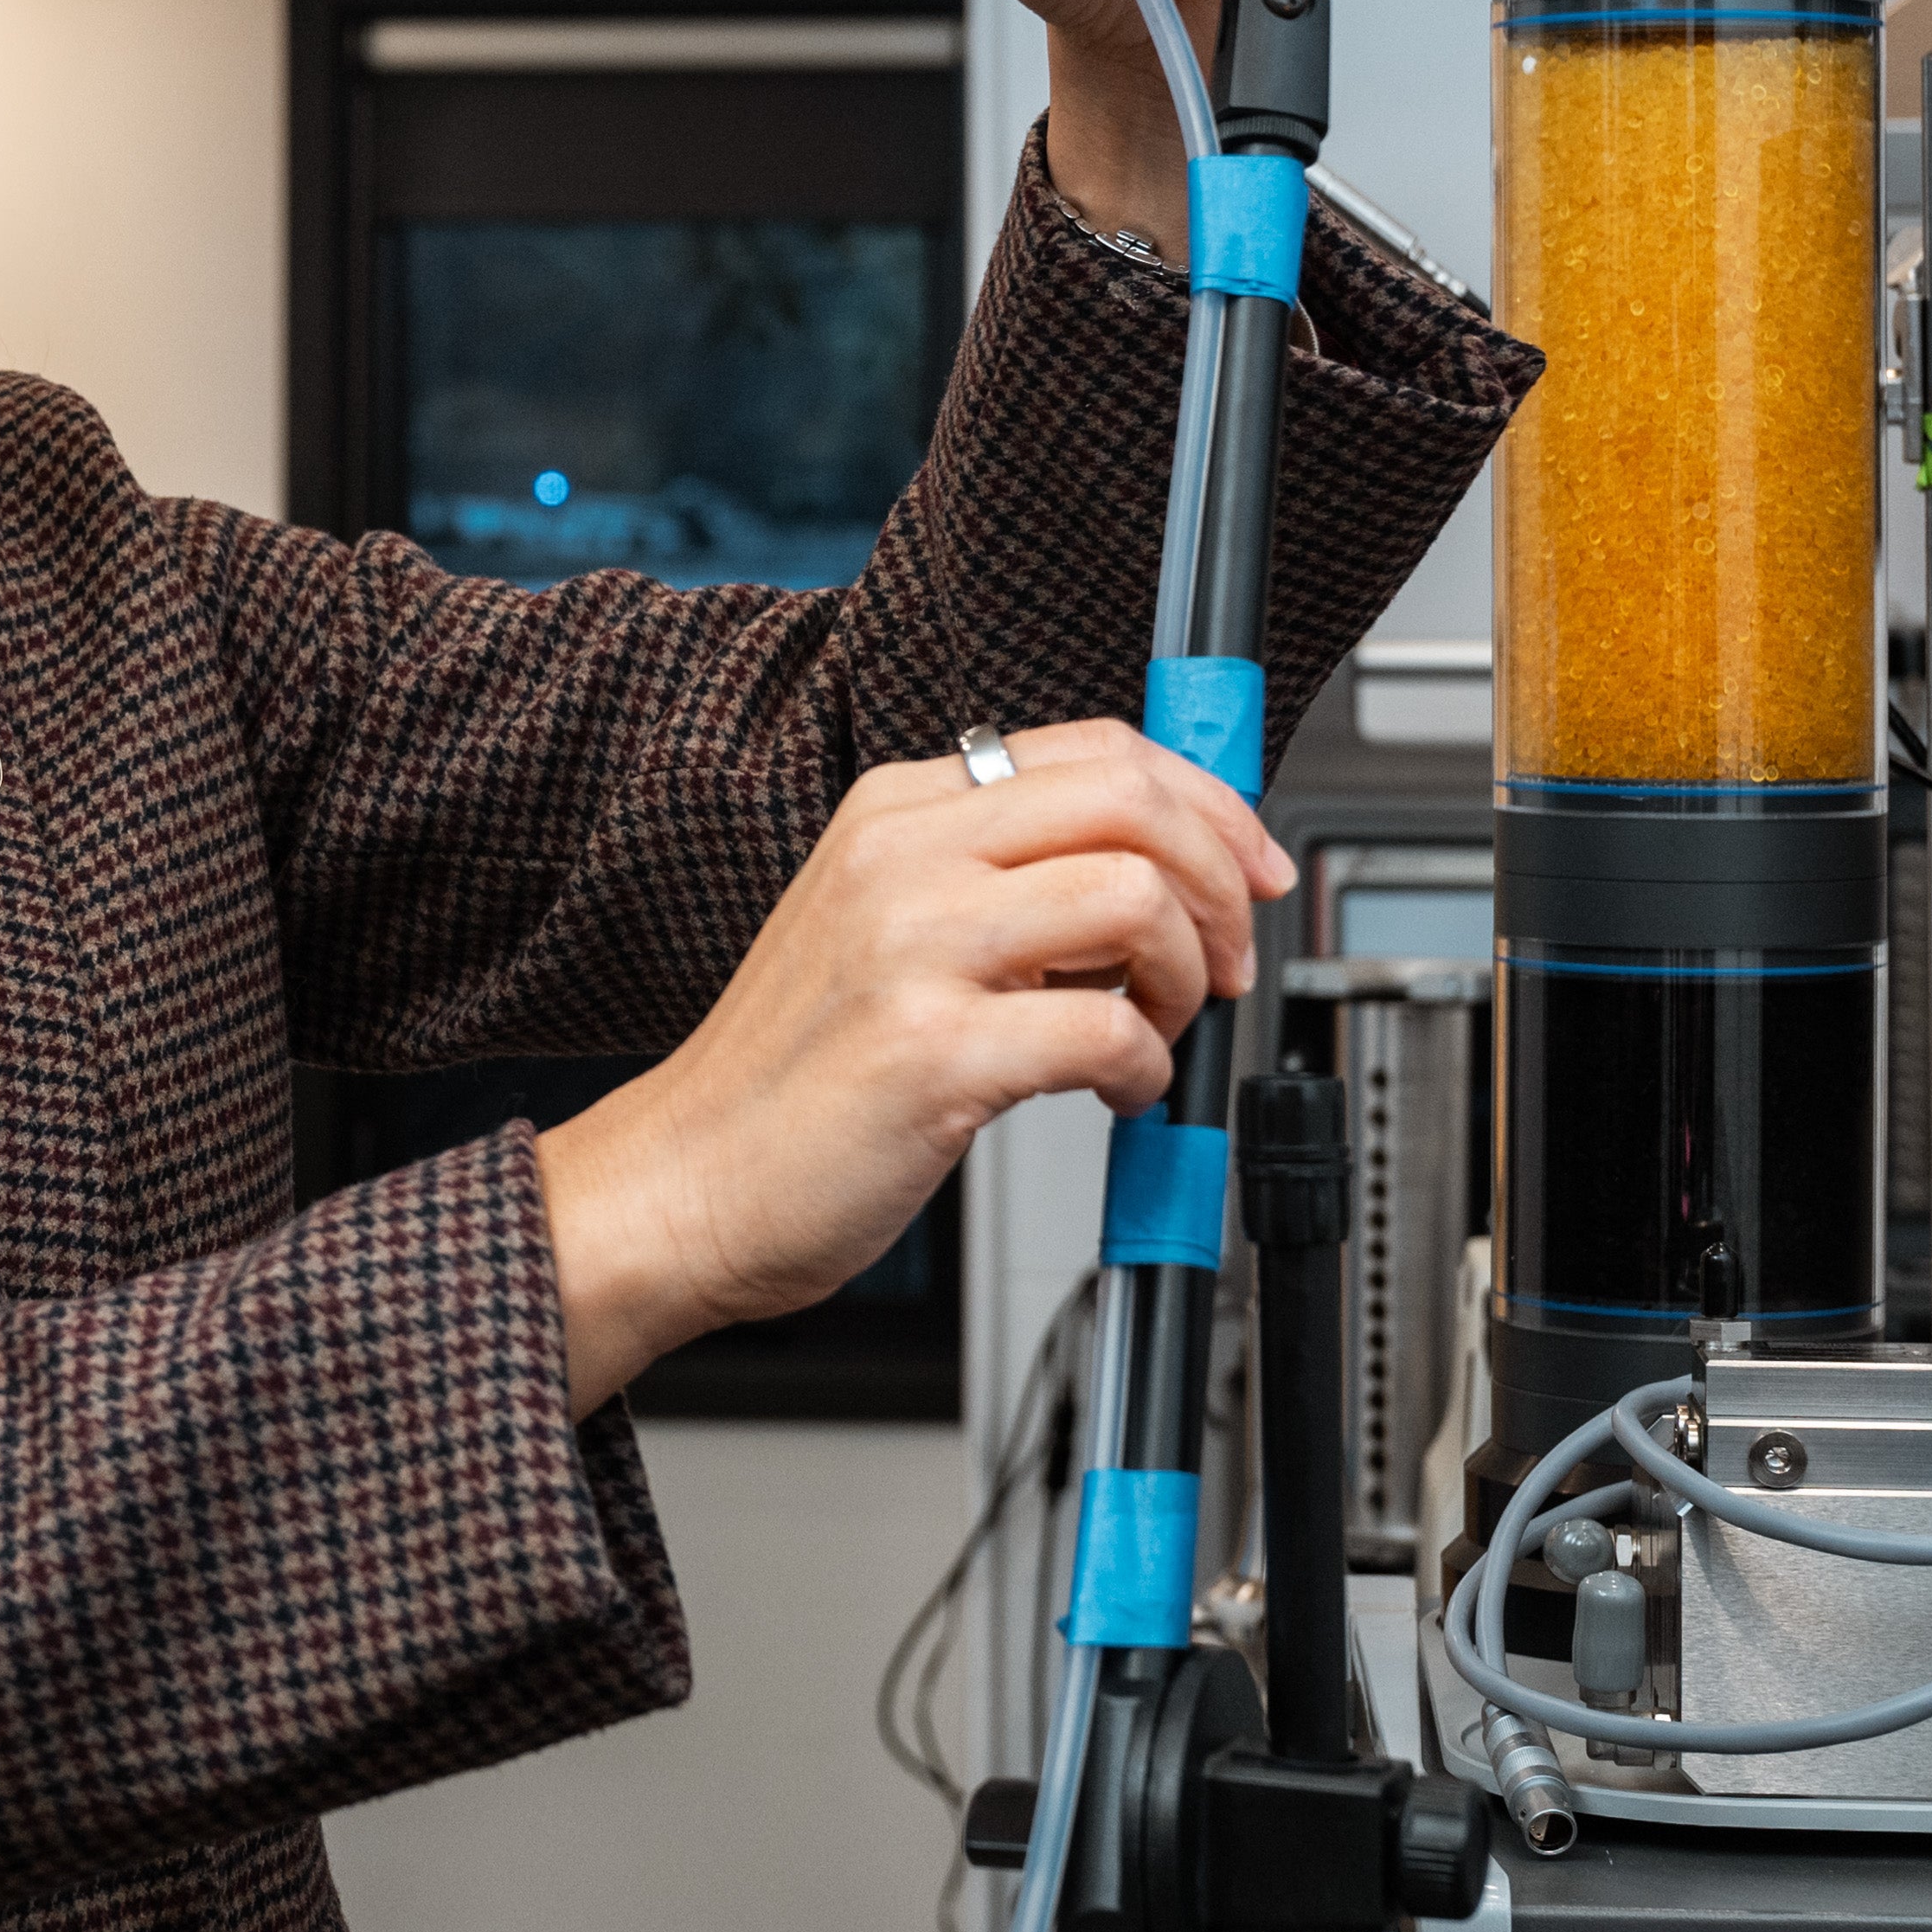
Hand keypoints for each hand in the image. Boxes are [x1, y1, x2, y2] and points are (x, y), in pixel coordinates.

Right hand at [527, 721, 1293, 1414]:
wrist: (682, 1182)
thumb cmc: (789, 1075)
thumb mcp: (879, 928)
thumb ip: (994, 882)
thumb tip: (1150, 873)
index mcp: (895, 813)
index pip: (1097, 749)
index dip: (1207, 802)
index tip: (1249, 866)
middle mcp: (901, 857)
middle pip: (1133, 801)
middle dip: (1221, 881)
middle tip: (1224, 958)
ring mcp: (912, 950)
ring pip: (1135, 897)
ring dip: (1181, 977)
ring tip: (1151, 1030)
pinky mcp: (931, 1053)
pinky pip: (1105, 1030)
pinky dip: (1144, 1070)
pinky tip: (1112, 1093)